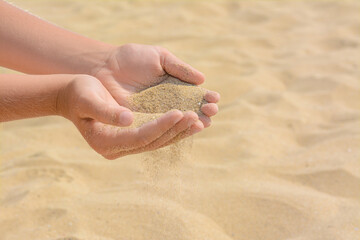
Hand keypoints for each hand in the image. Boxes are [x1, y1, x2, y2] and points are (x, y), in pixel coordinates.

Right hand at [57, 75, 201, 158]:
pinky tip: (188, 122)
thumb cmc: (78, 94)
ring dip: (178, 132)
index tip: (179, 112)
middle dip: (175, 129)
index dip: (161, 126)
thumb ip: (106, 111)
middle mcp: (117, 149)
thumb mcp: (88, 99)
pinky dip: (173, 129)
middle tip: (196, 116)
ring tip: (199, 121)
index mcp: (105, 142)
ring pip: (158, 142)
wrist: (73, 96)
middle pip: (152, 142)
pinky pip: (157, 136)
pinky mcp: (132, 137)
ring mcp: (125, 145)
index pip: (140, 137)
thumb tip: (128, 119)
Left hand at [94, 43, 219, 127]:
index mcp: (175, 86)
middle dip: (202, 112)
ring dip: (191, 122)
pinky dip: (172, 129)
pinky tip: (184, 128)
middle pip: (190, 110)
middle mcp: (168, 103)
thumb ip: (180, 68)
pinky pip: (160, 128)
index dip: (205, 97)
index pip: (194, 95)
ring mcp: (156, 114)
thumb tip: (203, 80)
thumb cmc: (133, 58)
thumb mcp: (160, 58)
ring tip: (203, 122)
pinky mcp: (143, 122)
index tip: (215, 98)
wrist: (106, 66)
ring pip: (177, 122)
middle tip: (211, 111)